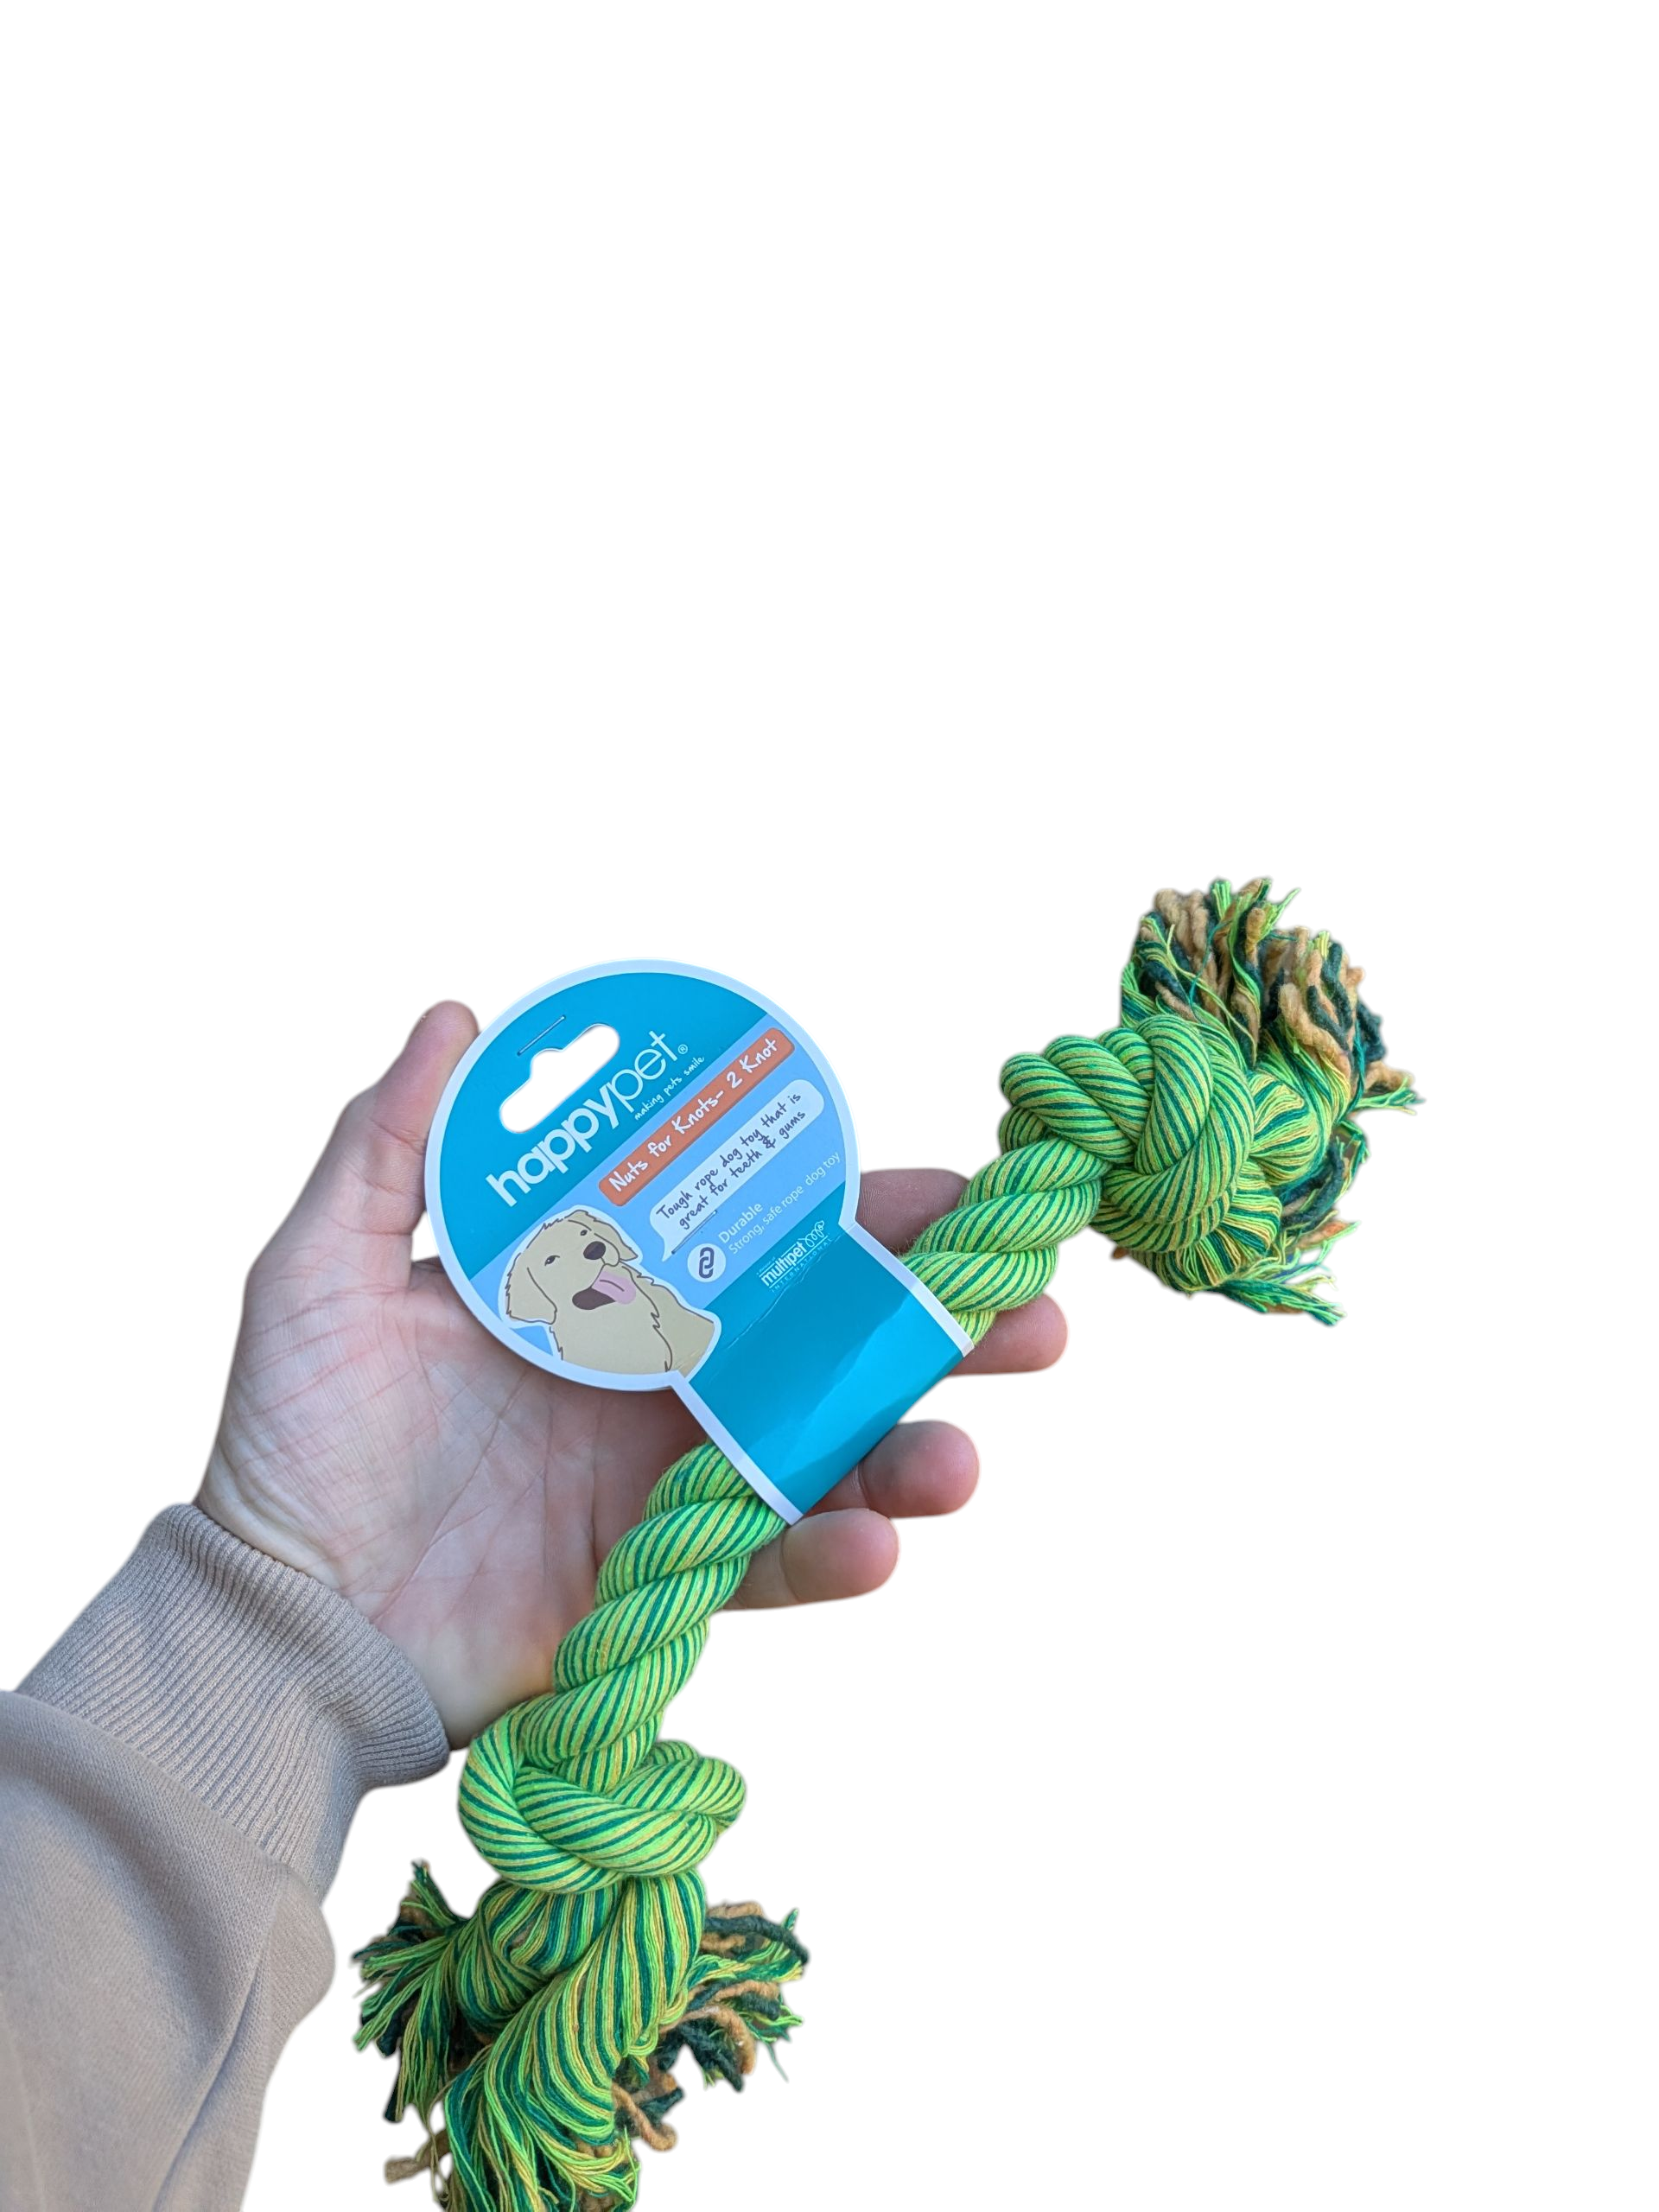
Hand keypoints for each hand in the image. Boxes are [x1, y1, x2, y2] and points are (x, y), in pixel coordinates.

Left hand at [197, 1006, 1065, 1741]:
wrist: (275, 1616)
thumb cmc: (292, 1436)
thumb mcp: (326, 1270)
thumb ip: (389, 1148)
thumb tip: (460, 1013)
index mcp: (606, 1290)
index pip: (757, 1232)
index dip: (859, 1209)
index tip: (956, 1186)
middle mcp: (660, 1377)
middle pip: (827, 1337)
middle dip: (937, 1323)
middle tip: (1033, 1308)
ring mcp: (671, 1481)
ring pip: (826, 1452)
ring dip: (911, 1449)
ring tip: (961, 1456)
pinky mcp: (668, 1581)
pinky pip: (769, 1563)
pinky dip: (831, 1555)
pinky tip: (874, 1543)